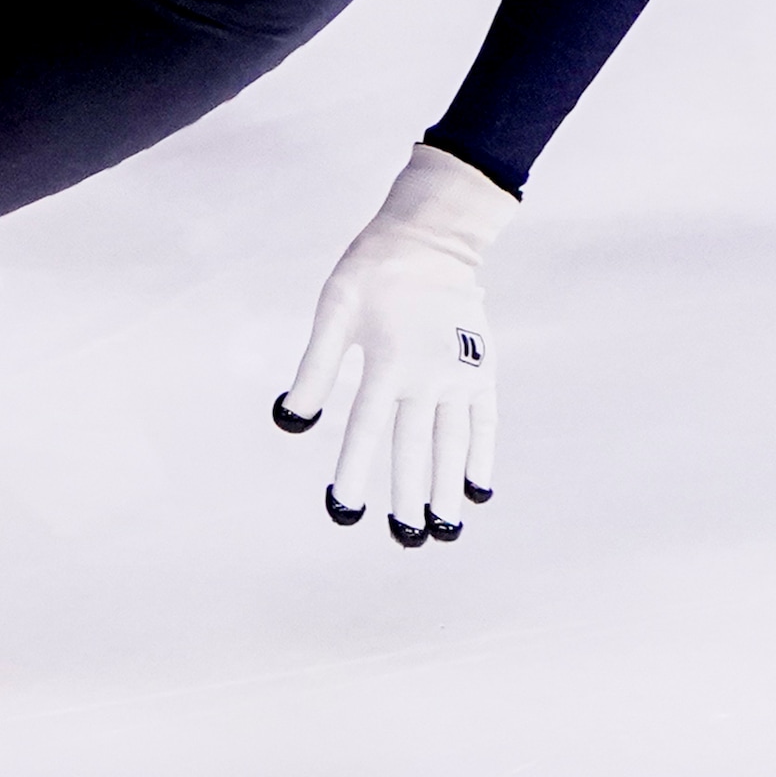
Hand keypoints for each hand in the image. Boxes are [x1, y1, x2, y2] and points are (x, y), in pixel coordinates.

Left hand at [273, 144, 515, 546]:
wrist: (432, 235)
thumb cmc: (373, 271)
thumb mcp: (334, 310)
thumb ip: (315, 367)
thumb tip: (291, 420)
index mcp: (386, 362)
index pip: (366, 431)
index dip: (354, 474)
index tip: (342, 512)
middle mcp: (426, 375)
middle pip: (414, 448)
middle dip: (406, 497)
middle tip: (403, 541)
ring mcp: (459, 374)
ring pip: (452, 443)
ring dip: (446, 489)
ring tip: (443, 530)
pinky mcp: (482, 368)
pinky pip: (484, 421)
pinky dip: (482, 455)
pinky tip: (478, 489)